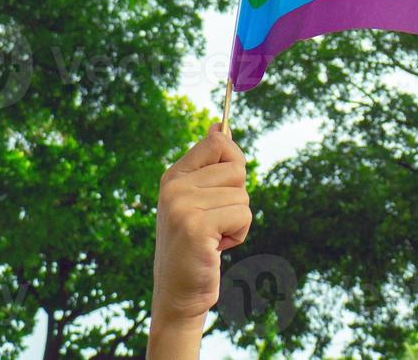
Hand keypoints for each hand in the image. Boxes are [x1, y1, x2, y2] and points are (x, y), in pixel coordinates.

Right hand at [149, 124, 250, 354]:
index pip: (217, 140)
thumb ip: (210, 165)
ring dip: (238, 220)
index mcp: (174, 176)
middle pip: (237, 169)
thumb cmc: (196, 244)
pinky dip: (239, 234)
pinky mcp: (196, 226)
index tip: (225, 186)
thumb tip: (220, 124)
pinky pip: (243, 215)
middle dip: (237, 197)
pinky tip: (216, 248)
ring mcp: (182, 206)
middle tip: (215, 221)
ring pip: (243, 195)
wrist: (179, 293)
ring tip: (214, 237)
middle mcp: (174, 187)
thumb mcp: (198, 199)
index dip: (233, 161)